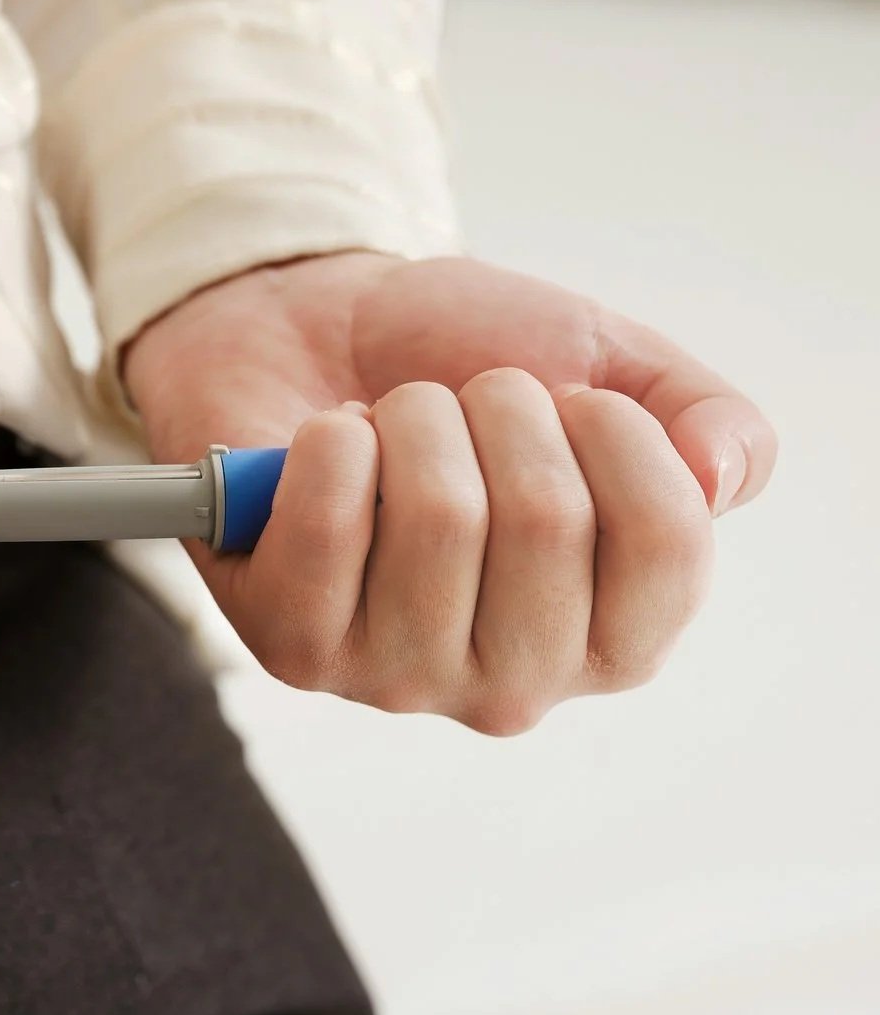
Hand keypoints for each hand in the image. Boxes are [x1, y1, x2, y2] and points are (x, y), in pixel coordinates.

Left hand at [122, 254, 776, 732]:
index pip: (668, 546)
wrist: (307, 330)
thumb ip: (708, 420)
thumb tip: (719, 476)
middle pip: (548, 521)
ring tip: (388, 422)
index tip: (563, 399)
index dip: (615, 431)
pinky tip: (326, 444)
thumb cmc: (459, 364)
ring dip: (411, 418)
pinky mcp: (293, 646)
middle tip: (456, 402)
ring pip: (439, 513)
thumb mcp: (608, 366)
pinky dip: (330, 443)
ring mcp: (399, 677)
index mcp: (616, 637)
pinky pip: (329, 527)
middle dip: (502, 408)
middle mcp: (515, 683)